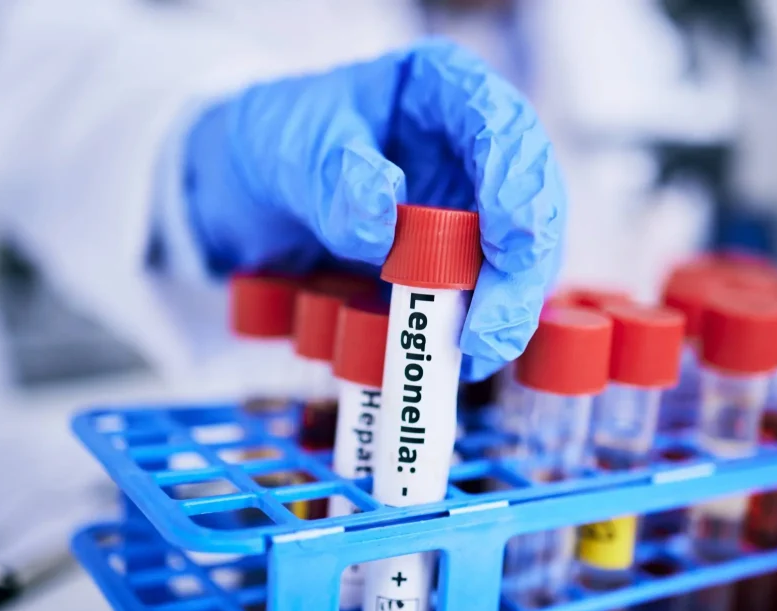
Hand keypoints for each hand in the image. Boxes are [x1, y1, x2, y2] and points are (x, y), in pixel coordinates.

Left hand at [185, 39, 565, 379]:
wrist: (246, 194)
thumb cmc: (275, 145)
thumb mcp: (290, 149)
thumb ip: (334, 179)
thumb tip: (383, 223)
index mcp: (442, 89)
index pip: (502, 124)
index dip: (518, 183)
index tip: (507, 241)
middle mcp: (471, 145)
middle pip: (530, 201)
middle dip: (521, 270)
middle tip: (490, 332)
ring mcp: (471, 202)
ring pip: (520, 255)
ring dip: (507, 308)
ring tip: (476, 354)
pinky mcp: (457, 256)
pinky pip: (485, 292)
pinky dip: (478, 324)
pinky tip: (461, 354)